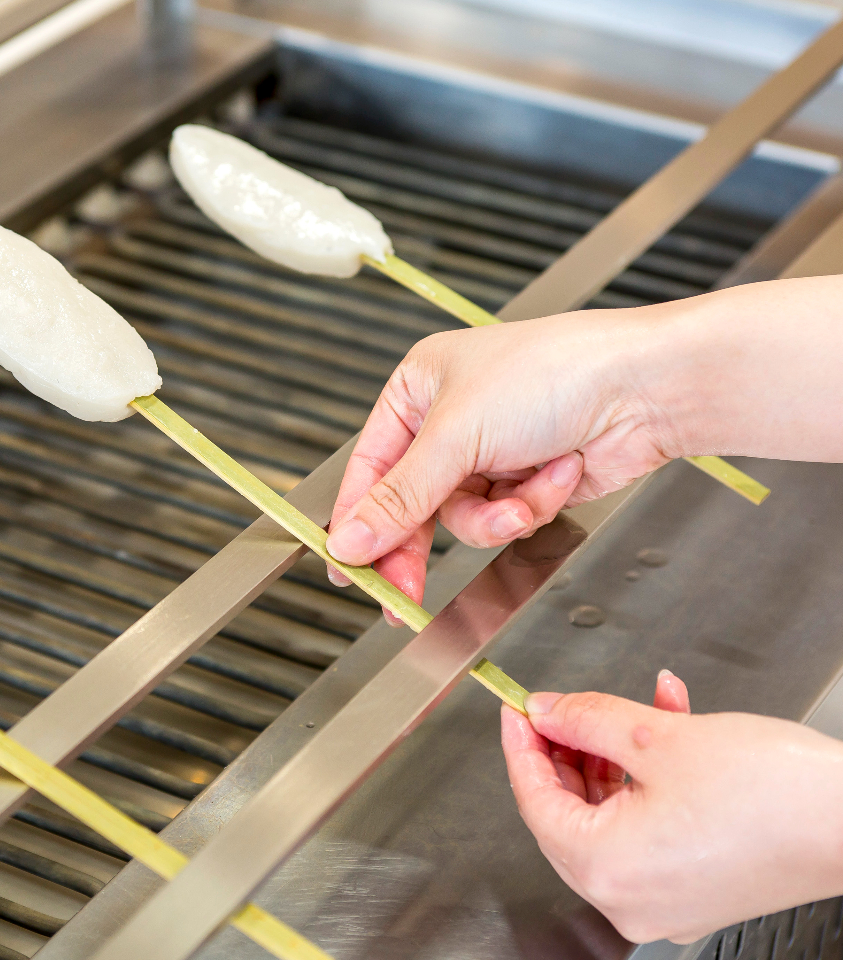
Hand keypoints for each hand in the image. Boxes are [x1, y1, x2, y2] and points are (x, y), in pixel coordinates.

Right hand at [324, 276, 842, 606]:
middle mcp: (448, 422)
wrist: (643, 388)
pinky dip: (529, 507)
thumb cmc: (555, 373)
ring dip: (493, 520)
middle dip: (419, 543)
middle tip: (404, 591)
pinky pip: (504, 520)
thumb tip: (349, 539)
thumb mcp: (457, 436)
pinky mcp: (526, 481)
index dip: (356, 520)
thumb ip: (400, 498)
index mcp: (418, 389)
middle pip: (411, 504)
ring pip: (460, 520)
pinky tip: (555, 477)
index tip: (347, 567)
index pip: (370, 467)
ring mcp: (489, 454)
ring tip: (520, 502)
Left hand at [502, 671, 842, 942]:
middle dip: (567, 748)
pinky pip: (648, 828)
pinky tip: (664, 726)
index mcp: (605, 869)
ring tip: (626, 706)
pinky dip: (648, 780)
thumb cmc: (771, 793)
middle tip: (562, 706)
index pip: (534, 799)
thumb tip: (545, 711)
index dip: (522, 745)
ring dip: (613, 755)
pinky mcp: (696, 890)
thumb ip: (585, 719)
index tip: (517, 708)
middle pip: (568, 812)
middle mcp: (629, 900)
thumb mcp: (653, 735)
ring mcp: (664, 900)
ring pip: (610, 815)